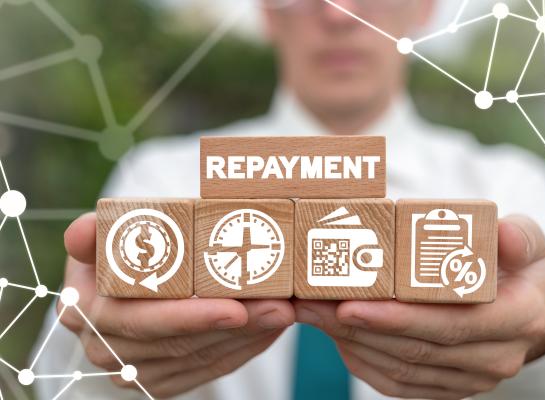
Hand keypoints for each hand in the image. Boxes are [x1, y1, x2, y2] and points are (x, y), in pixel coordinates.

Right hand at [59, 213, 293, 398]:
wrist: (128, 280)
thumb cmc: (123, 248)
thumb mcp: (108, 232)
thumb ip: (98, 230)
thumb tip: (79, 232)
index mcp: (86, 310)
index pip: (140, 319)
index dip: (188, 317)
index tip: (235, 308)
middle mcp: (106, 348)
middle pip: (178, 344)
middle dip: (234, 327)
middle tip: (280, 307)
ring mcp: (134, 370)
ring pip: (200, 359)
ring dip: (247, 337)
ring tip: (284, 312)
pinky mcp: (160, 380)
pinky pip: (208, 369)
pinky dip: (244, 349)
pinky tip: (270, 328)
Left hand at [295, 215, 544, 399]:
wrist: (521, 305)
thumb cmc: (515, 265)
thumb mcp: (526, 241)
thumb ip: (517, 236)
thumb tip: (502, 232)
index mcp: (518, 320)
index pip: (451, 325)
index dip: (398, 319)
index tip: (351, 304)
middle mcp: (496, 358)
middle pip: (416, 350)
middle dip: (358, 327)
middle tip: (313, 303)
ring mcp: (470, 378)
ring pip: (400, 369)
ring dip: (351, 342)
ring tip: (313, 313)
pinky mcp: (447, 386)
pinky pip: (397, 383)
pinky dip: (362, 360)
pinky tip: (336, 335)